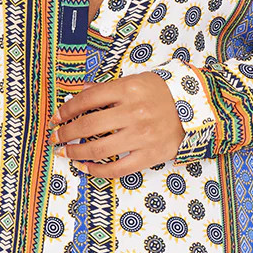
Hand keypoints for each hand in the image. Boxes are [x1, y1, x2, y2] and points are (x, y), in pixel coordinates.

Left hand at [46, 72, 184, 177]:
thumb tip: (79, 92)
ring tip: (65, 152)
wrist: (197, 108)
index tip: (56, 117)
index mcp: (128, 89)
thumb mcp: (135, 81)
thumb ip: (107, 88)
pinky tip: (85, 167)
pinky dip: (97, 170)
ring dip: (76, 152)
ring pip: (99, 148)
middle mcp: (134, 112)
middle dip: (66, 132)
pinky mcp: (149, 155)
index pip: (88, 99)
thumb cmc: (162, 93)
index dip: (67, 109)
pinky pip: (118, 168)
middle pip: (89, 125)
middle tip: (54, 137)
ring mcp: (142, 136)